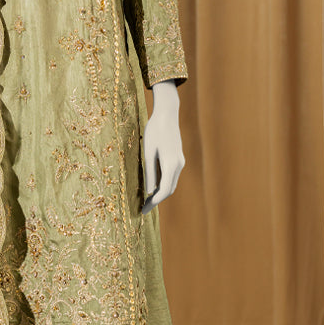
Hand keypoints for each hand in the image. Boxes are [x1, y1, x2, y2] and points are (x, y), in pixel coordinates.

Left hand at [142, 81, 184, 214]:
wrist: (167, 114)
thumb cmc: (154, 131)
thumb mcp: (148, 152)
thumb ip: (150, 172)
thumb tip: (149, 191)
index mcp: (171, 164)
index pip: (164, 190)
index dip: (154, 202)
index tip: (144, 211)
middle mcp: (179, 165)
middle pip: (169, 189)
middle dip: (157, 200)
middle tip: (143, 208)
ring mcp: (180, 161)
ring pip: (171, 183)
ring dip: (160, 192)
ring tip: (146, 200)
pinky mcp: (178, 157)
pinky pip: (171, 175)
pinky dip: (163, 183)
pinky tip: (152, 186)